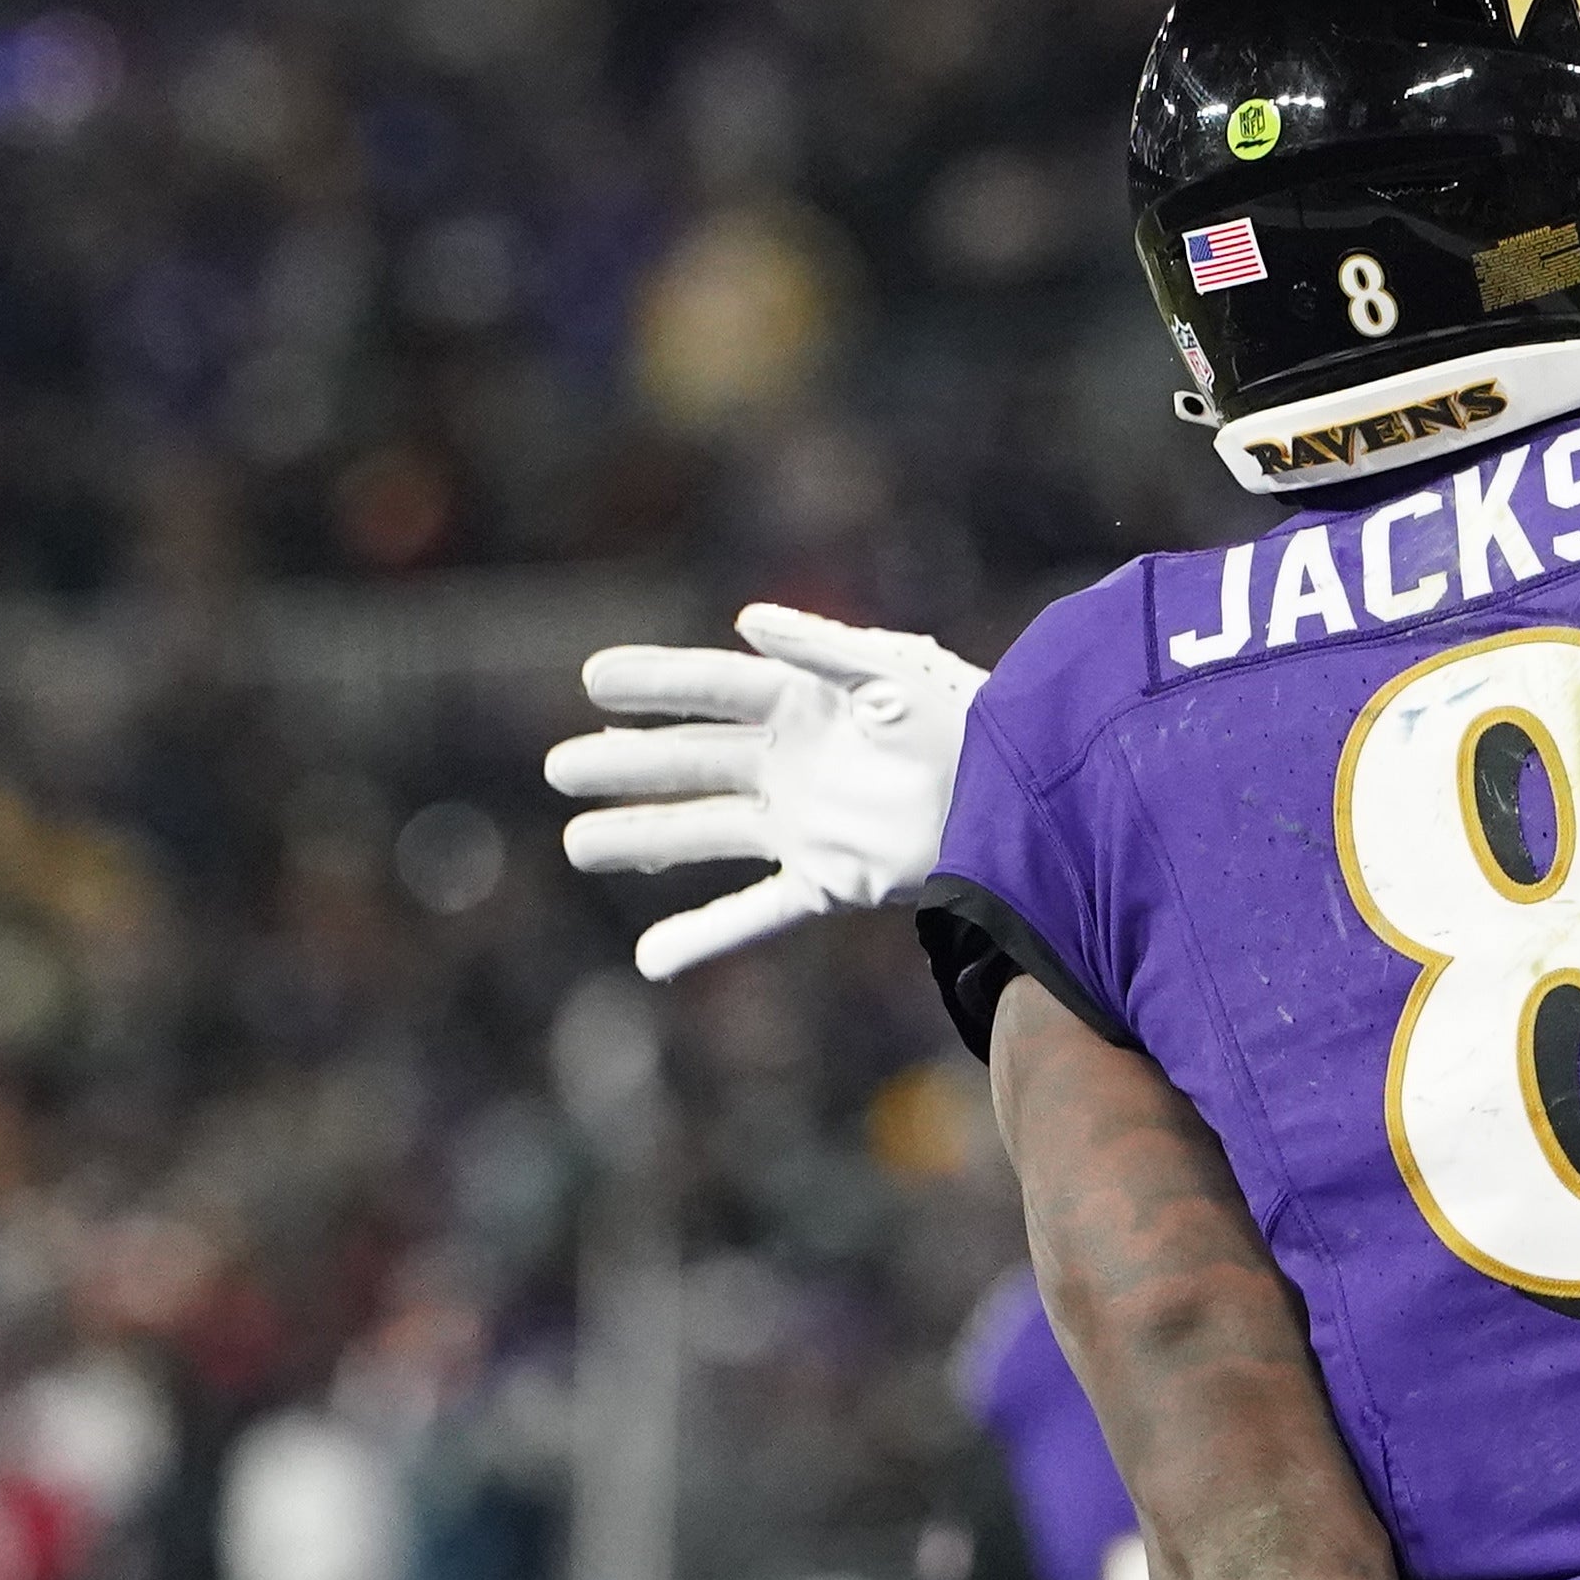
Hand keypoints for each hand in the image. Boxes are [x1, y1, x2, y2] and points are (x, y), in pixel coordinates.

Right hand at [547, 604, 987, 979]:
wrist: (1021, 796)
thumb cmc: (965, 718)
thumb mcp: (896, 668)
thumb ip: (823, 644)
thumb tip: (746, 620)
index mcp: (805, 702)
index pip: (712, 687)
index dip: (654, 682)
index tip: (593, 678)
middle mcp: (793, 762)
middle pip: (692, 761)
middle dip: (625, 765)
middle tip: (558, 768)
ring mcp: (804, 823)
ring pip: (705, 831)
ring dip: (641, 836)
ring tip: (576, 844)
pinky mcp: (828, 879)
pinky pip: (755, 911)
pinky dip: (705, 936)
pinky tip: (651, 959)